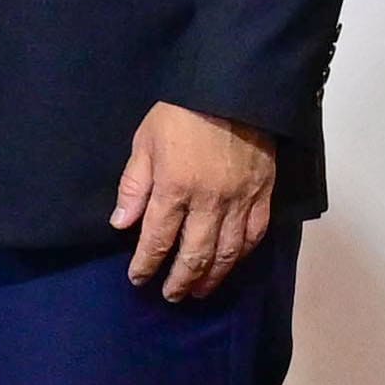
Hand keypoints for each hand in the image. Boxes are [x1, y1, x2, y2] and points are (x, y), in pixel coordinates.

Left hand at [112, 101, 278, 304]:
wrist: (234, 88)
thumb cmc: (182, 111)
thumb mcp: (145, 142)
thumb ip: (134, 185)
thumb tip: (121, 223)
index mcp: (175, 188)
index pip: (157, 240)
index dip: (146, 264)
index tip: (138, 278)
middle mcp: (208, 202)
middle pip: (194, 255)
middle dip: (179, 280)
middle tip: (170, 295)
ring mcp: (240, 201)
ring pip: (226, 253)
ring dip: (210, 278)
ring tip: (198, 291)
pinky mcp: (263, 194)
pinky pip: (254, 235)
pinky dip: (241, 256)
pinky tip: (230, 264)